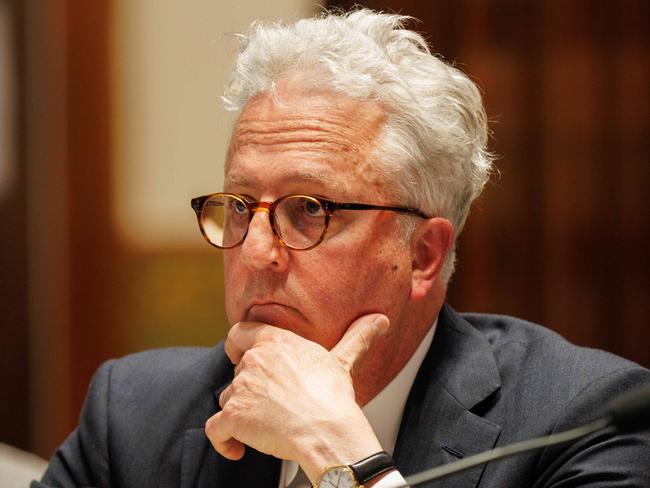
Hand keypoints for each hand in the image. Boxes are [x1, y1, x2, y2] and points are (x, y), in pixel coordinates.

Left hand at [204, 313, 389, 481]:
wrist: (326, 431)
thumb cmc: (333, 397)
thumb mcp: (343, 360)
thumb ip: (357, 337)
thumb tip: (380, 320)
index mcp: (274, 342)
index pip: (239, 332)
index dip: (236, 344)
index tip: (238, 353)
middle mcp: (253, 361)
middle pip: (238, 372)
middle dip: (250, 387)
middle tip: (272, 402)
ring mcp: (240, 389)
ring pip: (228, 399)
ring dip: (240, 412)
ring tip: (264, 424)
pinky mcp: (233, 418)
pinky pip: (215, 429)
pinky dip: (223, 440)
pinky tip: (236, 448)